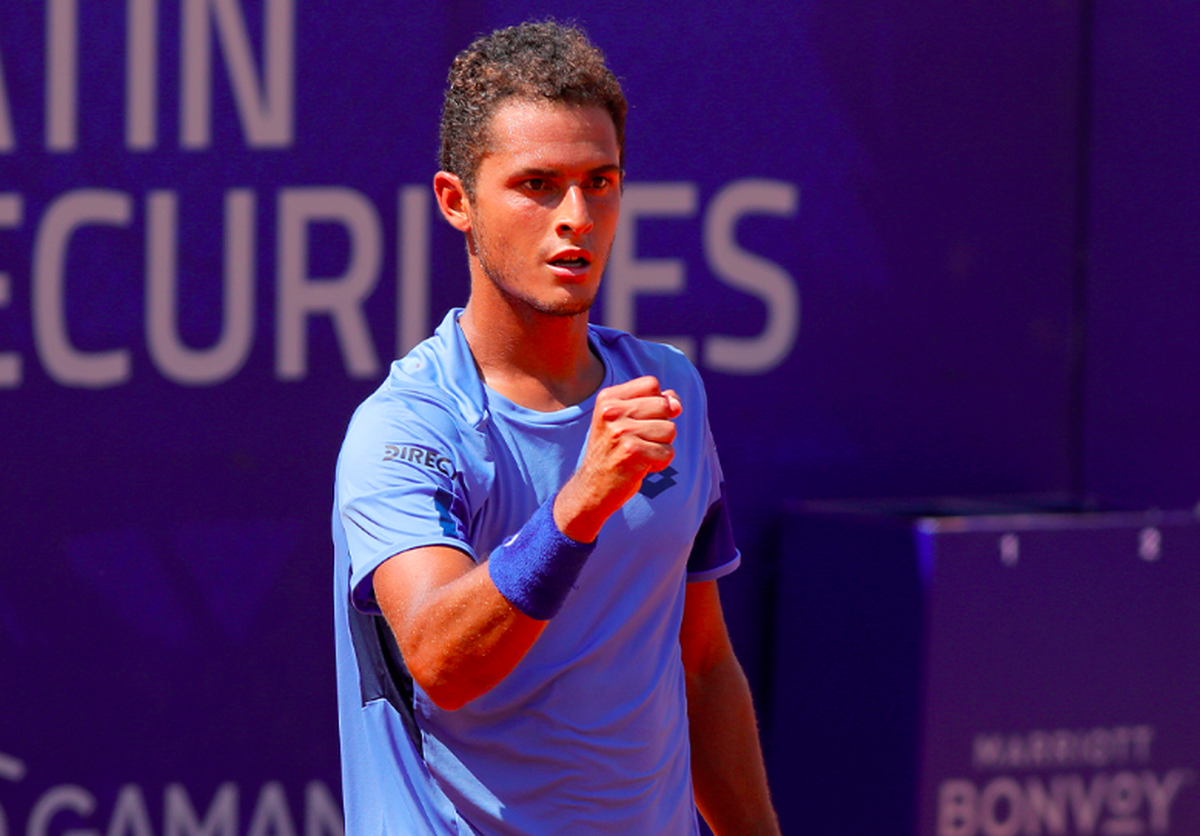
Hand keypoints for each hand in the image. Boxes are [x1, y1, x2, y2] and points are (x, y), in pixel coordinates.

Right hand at [554, 376, 681, 542]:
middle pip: (664, 406)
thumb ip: (652, 404)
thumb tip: (676, 404)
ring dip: (660, 447)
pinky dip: (659, 463)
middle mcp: (612, 411)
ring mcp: (621, 431)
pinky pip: (668, 452)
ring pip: (670, 430)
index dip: (656, 403)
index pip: (651, 384)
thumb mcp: (625, 421)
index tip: (640, 421)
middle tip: (638, 441)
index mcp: (607, 398)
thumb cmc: (613, 452)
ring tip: (638, 454)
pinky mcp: (632, 452)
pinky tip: (639, 467)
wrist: (591, 488)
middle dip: (661, 427)